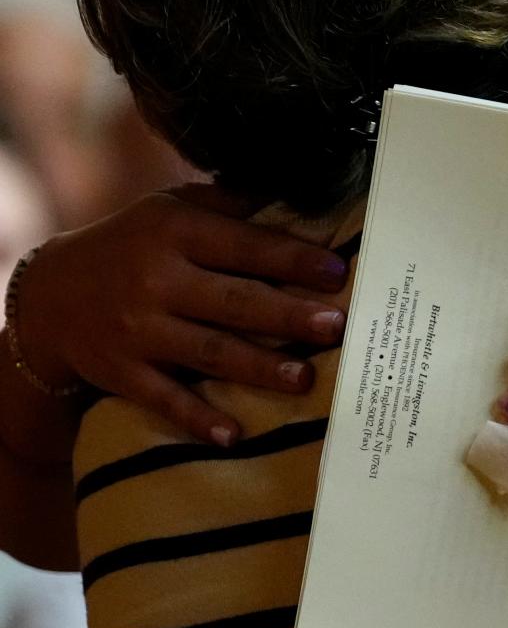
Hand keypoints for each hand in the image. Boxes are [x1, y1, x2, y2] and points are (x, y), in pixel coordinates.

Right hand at [19, 186, 348, 445]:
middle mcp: (157, 280)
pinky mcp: (121, 373)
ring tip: (305, 379)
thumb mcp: (172, 209)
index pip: (243, 246)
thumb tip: (302, 192)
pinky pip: (164, 399)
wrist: (50, 294)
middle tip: (336, 326)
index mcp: (175, 232)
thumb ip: (231, 205)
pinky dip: (197, 419)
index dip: (292, 259)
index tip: (337, 273)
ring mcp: (138, 330)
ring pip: (208, 352)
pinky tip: (233, 435)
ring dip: (259, 367)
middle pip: (233, 301)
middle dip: (287, 315)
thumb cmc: (135, 245)